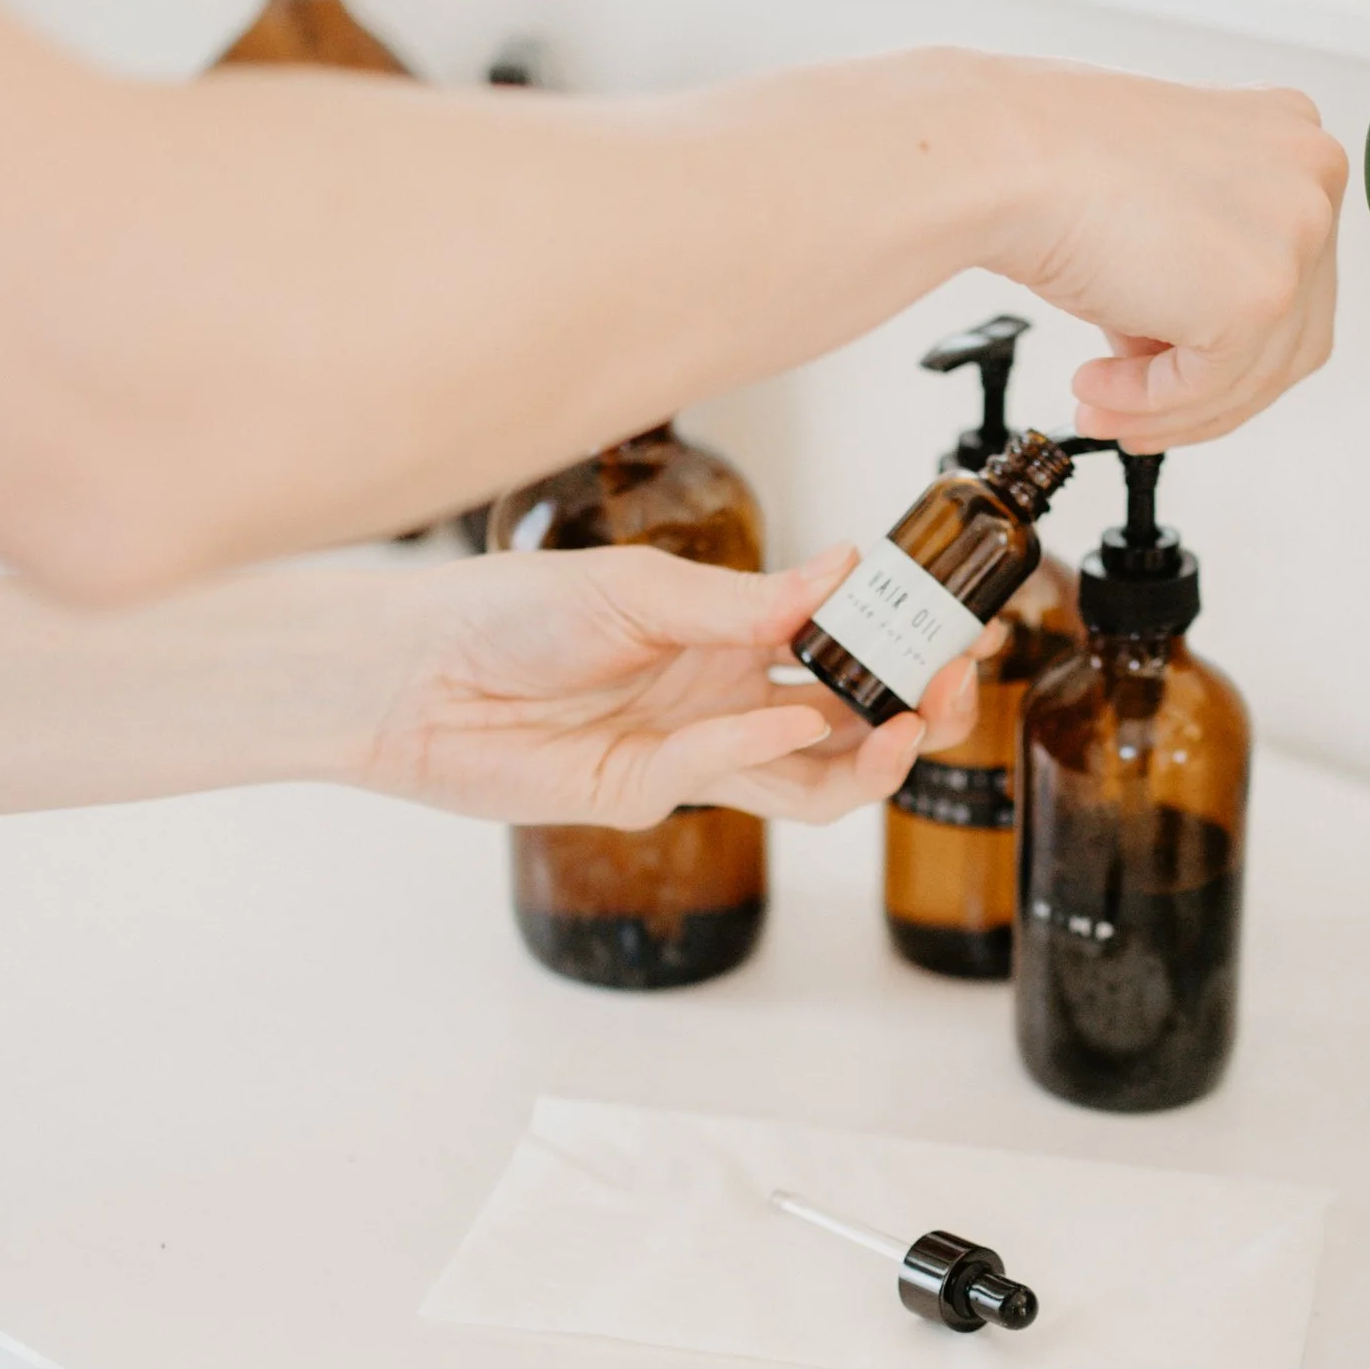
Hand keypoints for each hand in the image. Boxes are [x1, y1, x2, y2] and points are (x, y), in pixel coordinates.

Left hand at [361, 545, 987, 828]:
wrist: (409, 672)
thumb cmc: (504, 612)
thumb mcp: (637, 587)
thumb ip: (744, 600)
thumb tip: (845, 571)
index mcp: (729, 634)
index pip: (843, 647)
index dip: (906, 645)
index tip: (959, 627)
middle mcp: (721, 698)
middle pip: (849, 728)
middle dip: (915, 713)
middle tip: (950, 690)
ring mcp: (690, 754)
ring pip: (811, 780)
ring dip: (869, 759)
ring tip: (907, 725)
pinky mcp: (646, 797)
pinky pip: (726, 778)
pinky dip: (764, 745)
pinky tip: (787, 712)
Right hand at [986, 62, 1346, 448]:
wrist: (1004, 156)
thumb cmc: (1054, 161)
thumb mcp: (1159, 205)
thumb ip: (1203, 263)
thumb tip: (1193, 342)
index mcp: (1292, 135)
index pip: (1291, 270)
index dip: (1226, 334)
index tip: (1166, 369)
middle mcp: (1313, 177)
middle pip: (1288, 331)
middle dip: (1205, 386)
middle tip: (1135, 411)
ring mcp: (1298, 236)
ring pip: (1254, 372)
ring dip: (1171, 406)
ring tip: (1098, 405)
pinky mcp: (1262, 297)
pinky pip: (1210, 385)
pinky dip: (1150, 402)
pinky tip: (1095, 389)